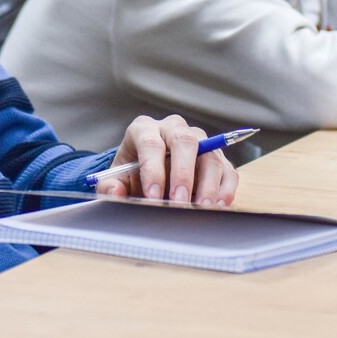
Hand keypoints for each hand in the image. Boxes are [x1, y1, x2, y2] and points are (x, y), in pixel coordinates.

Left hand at [94, 114, 238, 205]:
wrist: (147, 174)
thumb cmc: (131, 175)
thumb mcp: (115, 180)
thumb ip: (110, 186)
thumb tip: (115, 191)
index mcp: (144, 129)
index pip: (151, 144)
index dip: (153, 171)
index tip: (152, 197)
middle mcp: (173, 128)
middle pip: (185, 141)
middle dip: (183, 174)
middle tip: (179, 202)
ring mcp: (199, 140)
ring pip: (210, 154)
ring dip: (208, 184)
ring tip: (202, 208)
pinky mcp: (216, 157)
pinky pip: (227, 169)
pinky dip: (225, 188)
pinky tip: (219, 205)